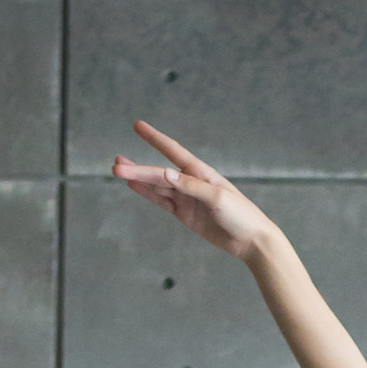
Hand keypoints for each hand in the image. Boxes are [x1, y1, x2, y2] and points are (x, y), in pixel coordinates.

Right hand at [111, 119, 275, 259]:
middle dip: (137, 168)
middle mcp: (191, 182)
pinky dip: (147, 194)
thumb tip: (164, 173)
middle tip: (115, 163)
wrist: (251, 241)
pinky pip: (162, 202)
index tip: (137, 125)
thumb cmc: (240, 215)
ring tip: (118, 170)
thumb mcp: (217, 198)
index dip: (154, 138)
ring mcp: (186, 199)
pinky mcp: (185, 215)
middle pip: (159, 173)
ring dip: (138, 179)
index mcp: (201, 172)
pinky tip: (133, 186)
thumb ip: (190, 186)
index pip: (173, 151)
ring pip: (157, 186)